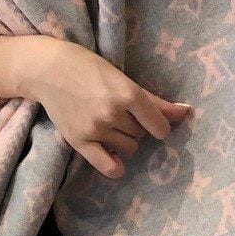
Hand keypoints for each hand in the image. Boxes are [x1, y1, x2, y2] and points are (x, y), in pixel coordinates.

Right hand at [27, 39, 190, 179]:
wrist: (48, 70)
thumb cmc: (90, 69)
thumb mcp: (124, 79)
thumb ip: (155, 101)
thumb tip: (186, 112)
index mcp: (129, 94)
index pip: (159, 126)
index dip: (159, 126)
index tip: (151, 121)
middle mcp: (114, 113)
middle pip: (142, 136)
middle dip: (136, 127)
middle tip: (118, 112)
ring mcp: (96, 129)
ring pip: (128, 149)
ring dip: (123, 140)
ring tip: (108, 124)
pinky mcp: (79, 141)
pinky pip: (108, 166)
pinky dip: (116, 166)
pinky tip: (114, 156)